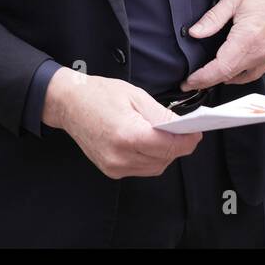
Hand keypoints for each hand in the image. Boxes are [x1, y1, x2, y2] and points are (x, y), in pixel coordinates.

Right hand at [41, 69, 201, 178]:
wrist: (68, 103)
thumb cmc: (99, 94)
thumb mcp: (136, 96)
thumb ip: (162, 115)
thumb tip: (184, 128)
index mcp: (128, 134)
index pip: (169, 146)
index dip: (188, 140)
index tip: (196, 132)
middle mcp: (120, 156)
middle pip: (164, 159)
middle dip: (177, 146)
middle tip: (182, 130)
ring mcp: (114, 166)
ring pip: (155, 168)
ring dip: (165, 154)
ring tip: (162, 135)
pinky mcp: (111, 170)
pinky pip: (141, 169)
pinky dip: (150, 158)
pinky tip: (146, 142)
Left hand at [181, 0, 264, 90]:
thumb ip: (213, 18)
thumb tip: (194, 33)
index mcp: (248, 38)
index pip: (221, 68)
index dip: (202, 78)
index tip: (187, 82)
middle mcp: (260, 52)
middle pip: (228, 76)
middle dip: (207, 81)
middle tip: (190, 81)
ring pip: (241, 77)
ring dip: (222, 78)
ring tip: (205, 75)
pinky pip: (254, 73)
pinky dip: (239, 75)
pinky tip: (229, 69)